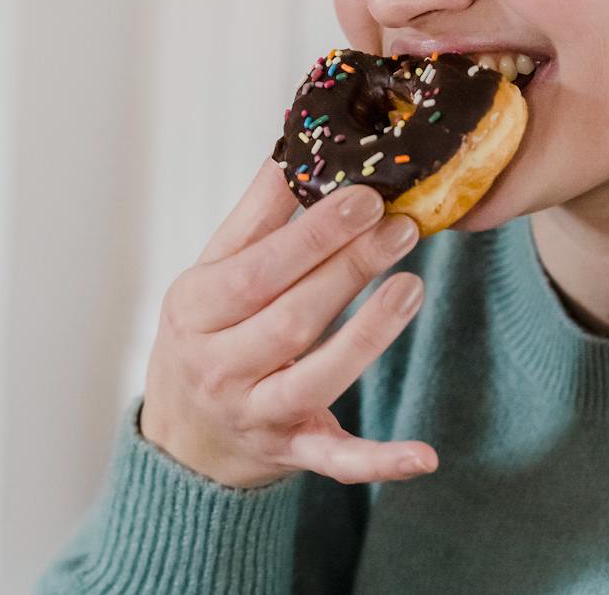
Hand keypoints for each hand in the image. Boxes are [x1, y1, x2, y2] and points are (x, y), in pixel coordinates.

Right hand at [138, 158, 434, 488]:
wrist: (183, 437)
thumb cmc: (207, 332)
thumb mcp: (211, 272)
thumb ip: (256, 217)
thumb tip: (296, 146)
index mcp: (194, 310)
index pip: (255, 269)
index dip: (312, 234)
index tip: (364, 195)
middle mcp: (218, 367)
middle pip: (290, 318)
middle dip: (349, 269)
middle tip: (402, 226)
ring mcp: (255, 414)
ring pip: (316, 378)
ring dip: (369, 335)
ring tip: (414, 286)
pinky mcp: (292, 452)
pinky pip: (337, 461)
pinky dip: (380, 461)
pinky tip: (425, 454)